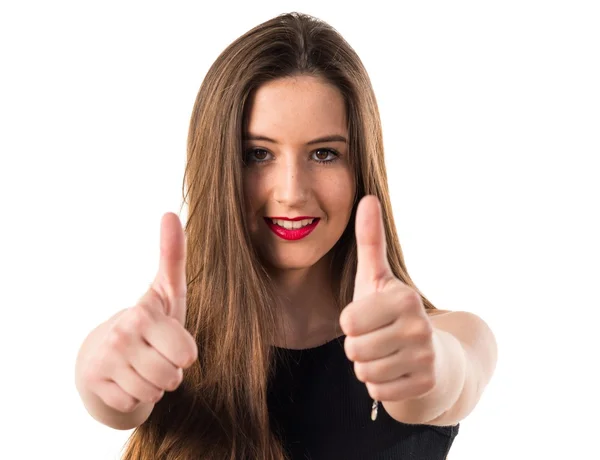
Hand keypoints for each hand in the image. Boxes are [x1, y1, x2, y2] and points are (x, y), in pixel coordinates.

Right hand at [79, 213, 197, 413]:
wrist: (106, 350)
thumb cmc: (150, 320)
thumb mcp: (167, 291)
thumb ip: (172, 255)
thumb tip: (170, 212)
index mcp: (144, 313)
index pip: (187, 354)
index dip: (186, 353)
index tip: (173, 340)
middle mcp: (121, 336)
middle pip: (171, 376)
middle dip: (171, 371)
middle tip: (159, 355)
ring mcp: (106, 361)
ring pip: (153, 391)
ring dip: (154, 384)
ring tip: (144, 365)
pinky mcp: (96, 384)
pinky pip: (134, 402)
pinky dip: (135, 395)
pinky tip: (127, 378)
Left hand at [339, 196, 436, 406]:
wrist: (434, 353)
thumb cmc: (393, 311)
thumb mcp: (377, 277)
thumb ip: (369, 241)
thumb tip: (367, 198)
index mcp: (404, 298)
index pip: (347, 322)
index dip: (351, 322)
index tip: (370, 317)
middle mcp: (420, 327)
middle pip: (353, 349)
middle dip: (358, 346)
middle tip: (377, 337)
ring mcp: (426, 358)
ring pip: (364, 372)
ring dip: (368, 366)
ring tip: (386, 353)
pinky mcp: (426, 384)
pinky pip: (378, 391)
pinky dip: (381, 384)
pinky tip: (396, 370)